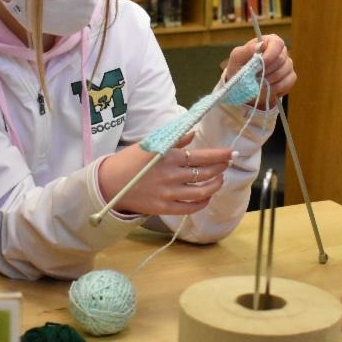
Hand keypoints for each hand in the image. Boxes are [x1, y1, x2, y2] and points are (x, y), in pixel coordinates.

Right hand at [97, 134, 234, 217]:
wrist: (110, 184)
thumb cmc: (130, 161)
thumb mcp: (150, 144)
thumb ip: (174, 139)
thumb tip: (193, 134)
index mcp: (168, 157)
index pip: (202, 156)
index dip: (220, 155)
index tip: (231, 153)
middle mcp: (171, 175)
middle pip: (205, 173)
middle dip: (221, 168)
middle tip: (226, 163)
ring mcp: (168, 194)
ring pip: (202, 191)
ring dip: (215, 185)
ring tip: (219, 179)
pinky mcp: (164, 208)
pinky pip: (190, 208)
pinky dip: (202, 202)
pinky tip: (207, 196)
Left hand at [223, 35, 295, 108]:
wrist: (242, 86)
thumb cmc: (239, 68)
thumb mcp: (237, 57)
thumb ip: (248, 49)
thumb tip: (260, 45)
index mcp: (268, 42)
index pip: (277, 43)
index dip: (271, 54)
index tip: (261, 63)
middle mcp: (280, 52)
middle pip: (281, 59)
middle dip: (266, 70)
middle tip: (255, 76)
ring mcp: (287, 65)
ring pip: (283, 72)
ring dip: (268, 80)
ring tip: (257, 83)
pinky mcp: (290, 78)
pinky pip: (287, 82)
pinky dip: (275, 88)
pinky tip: (266, 88)